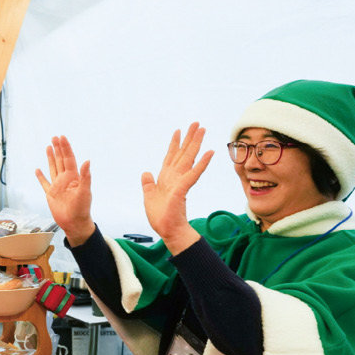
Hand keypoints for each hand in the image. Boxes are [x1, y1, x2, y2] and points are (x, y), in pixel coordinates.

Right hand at [34, 135, 94, 245]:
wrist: (74, 223)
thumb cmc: (82, 209)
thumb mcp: (85, 192)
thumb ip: (86, 176)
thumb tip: (87, 161)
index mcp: (73, 177)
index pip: (69, 158)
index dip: (65, 148)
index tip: (62, 137)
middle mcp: (65, 179)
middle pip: (60, 160)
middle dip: (58, 149)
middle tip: (55, 137)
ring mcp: (57, 186)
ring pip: (53, 168)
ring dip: (51, 158)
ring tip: (48, 147)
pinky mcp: (50, 194)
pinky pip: (44, 183)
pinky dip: (40, 177)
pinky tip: (38, 170)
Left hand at [140, 122, 213, 254]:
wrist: (168, 230)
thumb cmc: (161, 217)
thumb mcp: (149, 197)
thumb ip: (148, 184)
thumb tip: (146, 172)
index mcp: (166, 178)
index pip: (171, 157)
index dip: (174, 144)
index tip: (177, 131)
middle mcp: (175, 177)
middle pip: (183, 154)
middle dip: (189, 138)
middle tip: (196, 123)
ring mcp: (180, 182)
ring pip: (189, 158)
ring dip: (196, 144)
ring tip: (202, 130)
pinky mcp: (183, 189)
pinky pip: (193, 173)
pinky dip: (201, 163)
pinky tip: (209, 152)